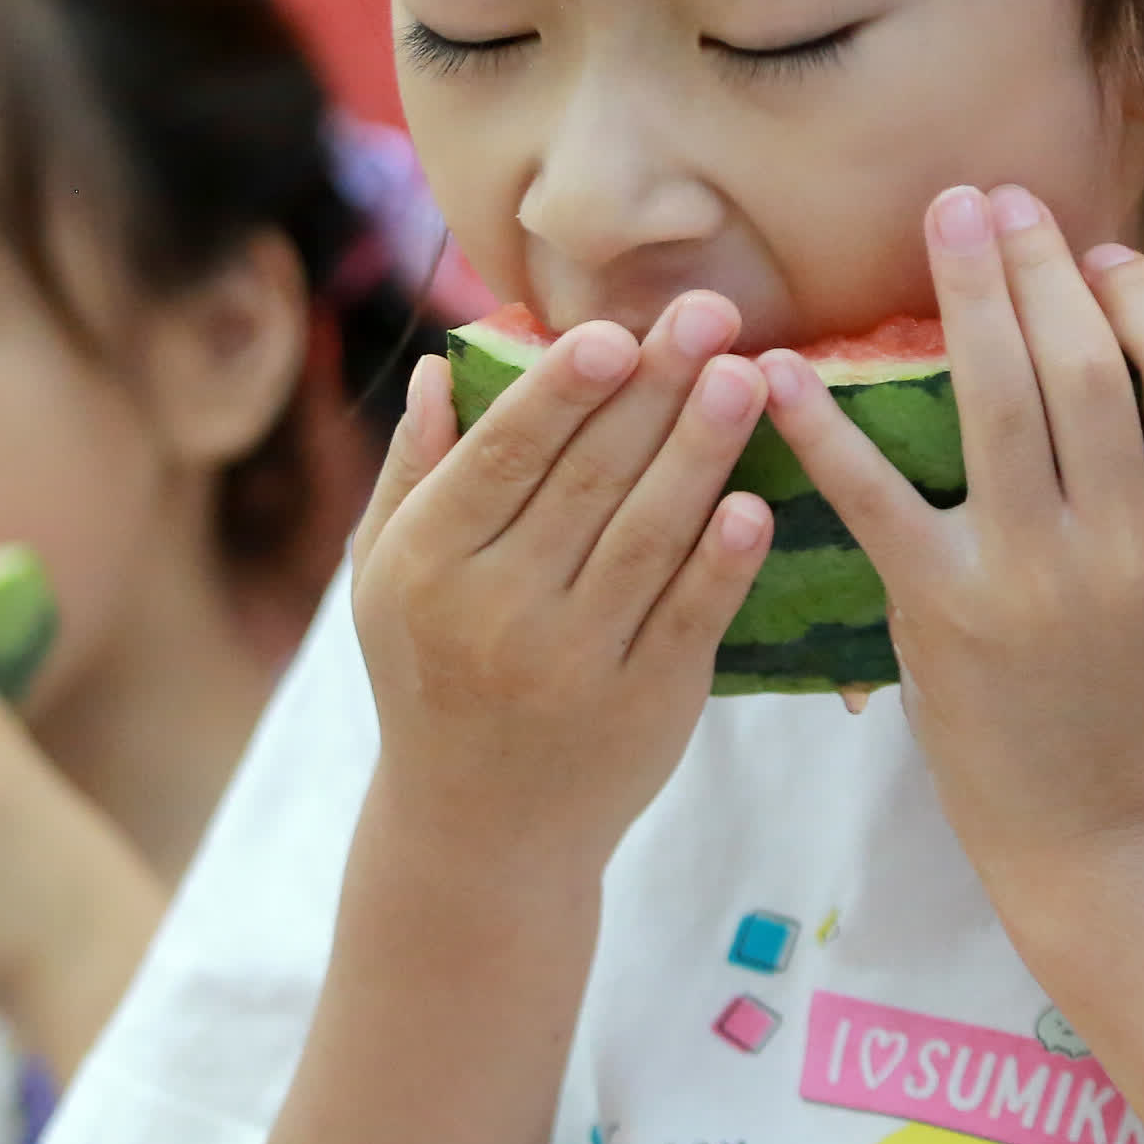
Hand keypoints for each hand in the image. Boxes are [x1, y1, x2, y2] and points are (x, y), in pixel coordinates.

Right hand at [349, 295, 773, 875]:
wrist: (478, 830)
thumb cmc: (430, 674)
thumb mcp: (384, 577)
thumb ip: (413, 470)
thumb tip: (437, 364)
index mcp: (428, 562)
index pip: (504, 454)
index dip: (562, 388)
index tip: (616, 330)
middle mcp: (496, 609)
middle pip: (588, 478)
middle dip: (656, 388)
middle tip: (712, 313)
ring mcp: (574, 662)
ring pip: (649, 535)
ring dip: (704, 450)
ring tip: (749, 376)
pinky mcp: (647, 704)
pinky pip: (693, 616)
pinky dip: (725, 560)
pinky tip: (759, 500)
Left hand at [761, 185, 1143, 884]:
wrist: (1104, 826)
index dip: (1143, 296)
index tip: (1100, 251)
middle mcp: (1128, 544)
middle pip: (1086, 367)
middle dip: (1041, 265)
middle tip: (999, 195)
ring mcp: (1033, 575)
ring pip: (1001, 403)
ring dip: (968, 297)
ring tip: (944, 216)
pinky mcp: (943, 608)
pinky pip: (880, 498)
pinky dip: (829, 429)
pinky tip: (786, 367)